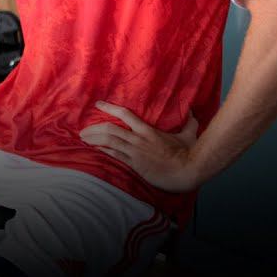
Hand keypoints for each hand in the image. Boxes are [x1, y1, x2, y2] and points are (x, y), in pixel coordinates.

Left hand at [79, 101, 200, 192]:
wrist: (186, 171)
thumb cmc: (188, 153)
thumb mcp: (189, 134)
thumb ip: (189, 122)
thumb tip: (193, 112)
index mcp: (148, 130)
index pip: (125, 114)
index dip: (109, 108)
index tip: (98, 104)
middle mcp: (138, 139)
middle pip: (110, 129)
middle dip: (94, 128)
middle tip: (83, 129)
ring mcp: (135, 152)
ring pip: (108, 142)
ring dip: (93, 139)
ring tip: (83, 139)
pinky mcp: (134, 165)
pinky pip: (114, 156)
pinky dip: (102, 151)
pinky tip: (93, 150)